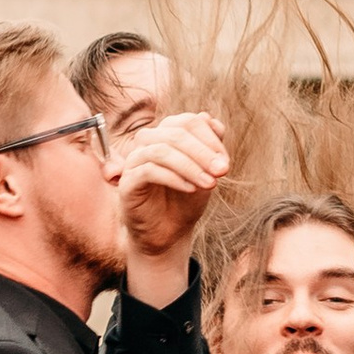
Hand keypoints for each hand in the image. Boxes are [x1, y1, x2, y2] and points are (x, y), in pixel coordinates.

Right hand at [119, 112, 229, 290]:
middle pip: (175, 133)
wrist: (169, 234)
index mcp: (166, 134)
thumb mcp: (205, 172)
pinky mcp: (127, 182)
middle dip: (203, 152)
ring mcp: (134, 161)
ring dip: (191, 166)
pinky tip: (191, 189)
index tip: (226, 162)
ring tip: (211, 183)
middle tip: (222, 170)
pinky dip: (174, 178)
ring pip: (162, 151)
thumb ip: (210, 146)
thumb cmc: (186, 200)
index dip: (210, 139)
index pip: (187, 122)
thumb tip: (212, 120)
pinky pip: (149, 171)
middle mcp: (147, 143)